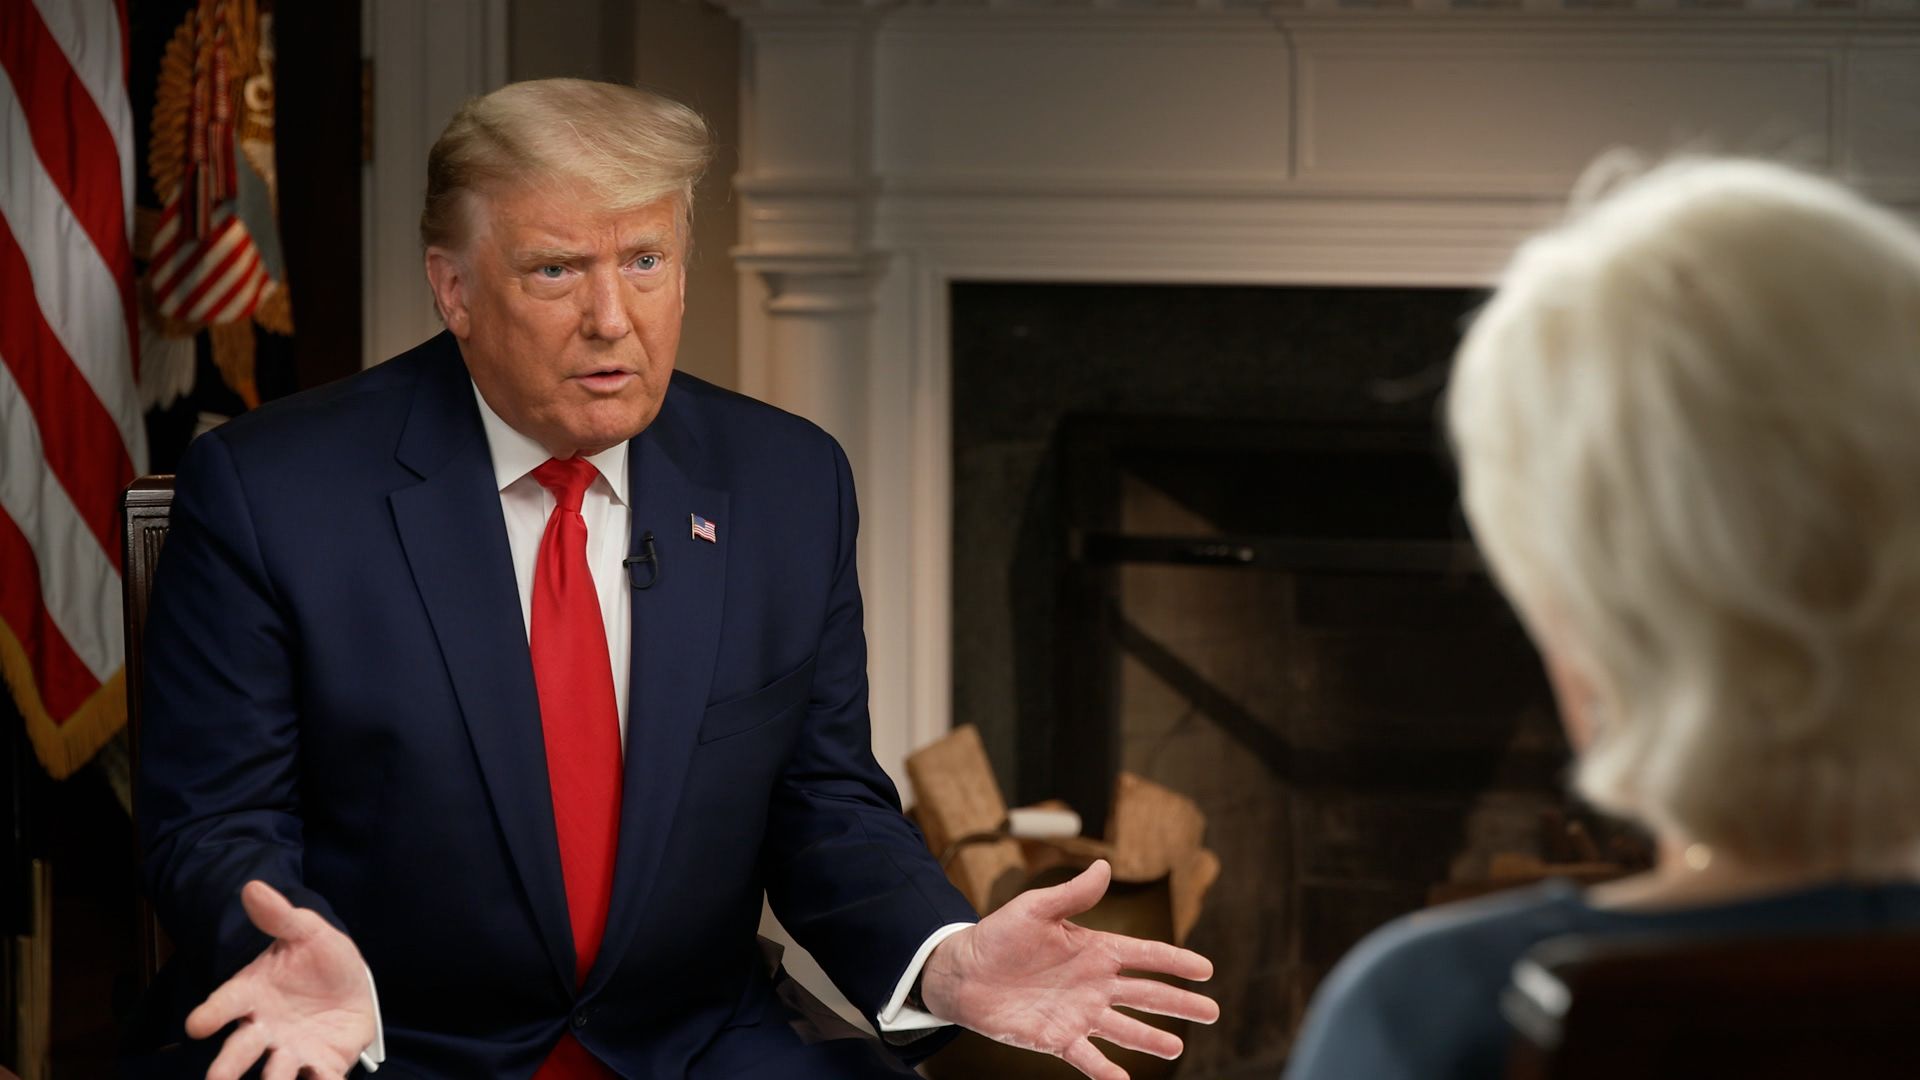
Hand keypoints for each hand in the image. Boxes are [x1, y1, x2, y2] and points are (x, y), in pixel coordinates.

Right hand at [187, 881, 376, 1079]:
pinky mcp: (322, 1065)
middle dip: (228, 1067)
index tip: (196, 1025)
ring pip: (275, 1074)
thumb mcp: (306, 932)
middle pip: (240, 1050)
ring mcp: (290, 1051)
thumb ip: (280, 916)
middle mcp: (264, 1029)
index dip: (211, 1013)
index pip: (225, 1004)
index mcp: (253, 995)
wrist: (352, 986)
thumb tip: (254, 887)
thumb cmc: (319, 959)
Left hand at [919, 860, 1217, 1079]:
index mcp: (1095, 949)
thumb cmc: (1000, 935)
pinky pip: (1087, 1057)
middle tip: (1212, 1011)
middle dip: (1179, 1002)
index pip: (1145, 955)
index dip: (1175, 961)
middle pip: (1146, 994)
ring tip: (1177, 1047)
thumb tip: (1105, 866)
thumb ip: (1072, 894)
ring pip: (1124, 1028)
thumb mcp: (1036, 908)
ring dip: (1150, 1038)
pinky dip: (1105, 1071)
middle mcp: (1095, 984)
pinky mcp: (1057, 1038)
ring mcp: (1079, 1013)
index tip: (1206, 969)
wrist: (964, 972)